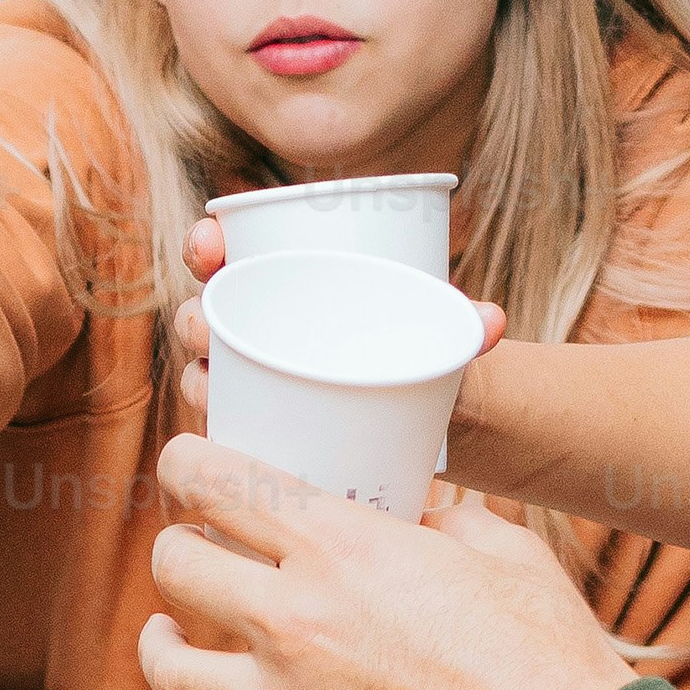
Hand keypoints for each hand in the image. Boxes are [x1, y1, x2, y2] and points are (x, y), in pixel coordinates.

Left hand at [138, 435, 630, 689]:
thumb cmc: (547, 653)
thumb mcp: (502, 552)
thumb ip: (447, 520)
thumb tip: (424, 511)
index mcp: (341, 546)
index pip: (216, 481)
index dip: (185, 464)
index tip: (187, 470)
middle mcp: (296, 618)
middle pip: (174, 566)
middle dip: (177, 552)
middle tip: (195, 557)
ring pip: (168, 671)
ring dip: (161, 649)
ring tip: (172, 642)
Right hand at [166, 210, 505, 423]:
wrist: (431, 410)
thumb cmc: (417, 343)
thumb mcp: (434, 325)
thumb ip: (461, 320)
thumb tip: (492, 323)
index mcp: (283, 281)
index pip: (224, 254)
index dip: (204, 244)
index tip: (211, 241)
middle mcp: (256, 327)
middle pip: (203, 317)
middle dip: (197, 315)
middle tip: (213, 320)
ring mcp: (254, 381)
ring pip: (204, 376)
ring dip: (201, 378)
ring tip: (217, 384)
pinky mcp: (264, 430)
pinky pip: (229, 432)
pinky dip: (225, 440)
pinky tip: (225, 448)